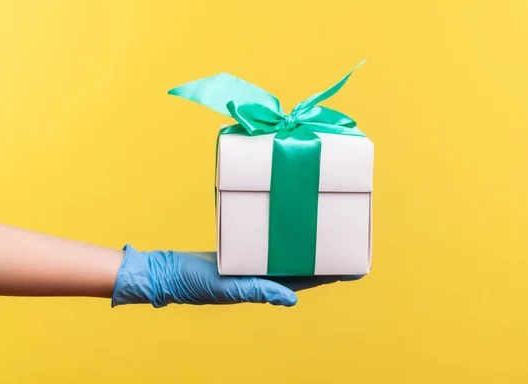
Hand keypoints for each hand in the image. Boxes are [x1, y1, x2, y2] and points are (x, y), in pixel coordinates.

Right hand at [111, 245, 362, 307]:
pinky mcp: (244, 254)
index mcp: (266, 287)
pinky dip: (285, 239)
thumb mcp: (229, 288)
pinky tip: (292, 229)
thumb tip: (292, 298)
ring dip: (309, 247)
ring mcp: (255, 265)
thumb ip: (259, 291)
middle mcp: (265, 276)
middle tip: (350, 244)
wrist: (170, 272)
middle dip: (328, 259)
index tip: (357, 269)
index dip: (333, 275)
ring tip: (328, 233)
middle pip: (305, 266)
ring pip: (289, 255)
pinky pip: (270, 245)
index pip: (309, 280)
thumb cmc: (197, 284)